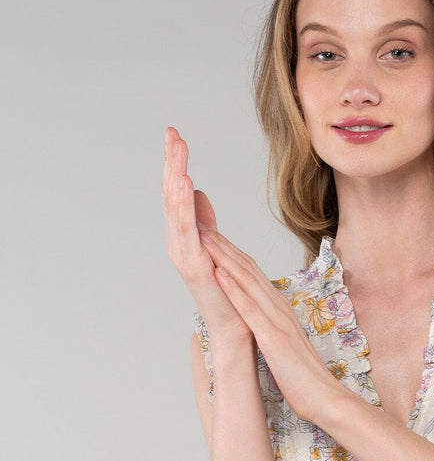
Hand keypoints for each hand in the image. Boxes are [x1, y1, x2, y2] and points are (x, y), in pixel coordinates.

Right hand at [161, 126, 251, 349]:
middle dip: (172, 162)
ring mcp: (184, 254)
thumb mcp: (218, 247)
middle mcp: (180, 243)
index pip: (179, 194)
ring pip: (176, 208)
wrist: (234, 329)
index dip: (176, 164)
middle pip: (173, 195)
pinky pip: (188, 231)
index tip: (175, 134)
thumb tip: (199, 192)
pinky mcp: (194, 266)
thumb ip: (205, 221)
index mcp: (187, 237)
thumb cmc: (228, 293)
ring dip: (176, 176)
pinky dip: (185, 206)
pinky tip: (186, 183)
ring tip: (177, 150)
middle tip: (172, 132)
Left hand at [198, 228, 343, 422]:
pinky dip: (235, 290)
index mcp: (281, 311)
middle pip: (249, 271)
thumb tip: (262, 323)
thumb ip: (275, 329)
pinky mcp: (275, 339)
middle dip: (224, 246)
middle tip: (202, 224)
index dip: (232, 254)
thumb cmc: (305, 378)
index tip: (213, 237)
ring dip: (225, 258)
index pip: (254, 276)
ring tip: (205, 237)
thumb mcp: (286, 345)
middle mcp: (280, 309)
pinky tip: (220, 274)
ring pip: (248, 282)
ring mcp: (278, 322)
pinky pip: (251, 310)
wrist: (326, 398)